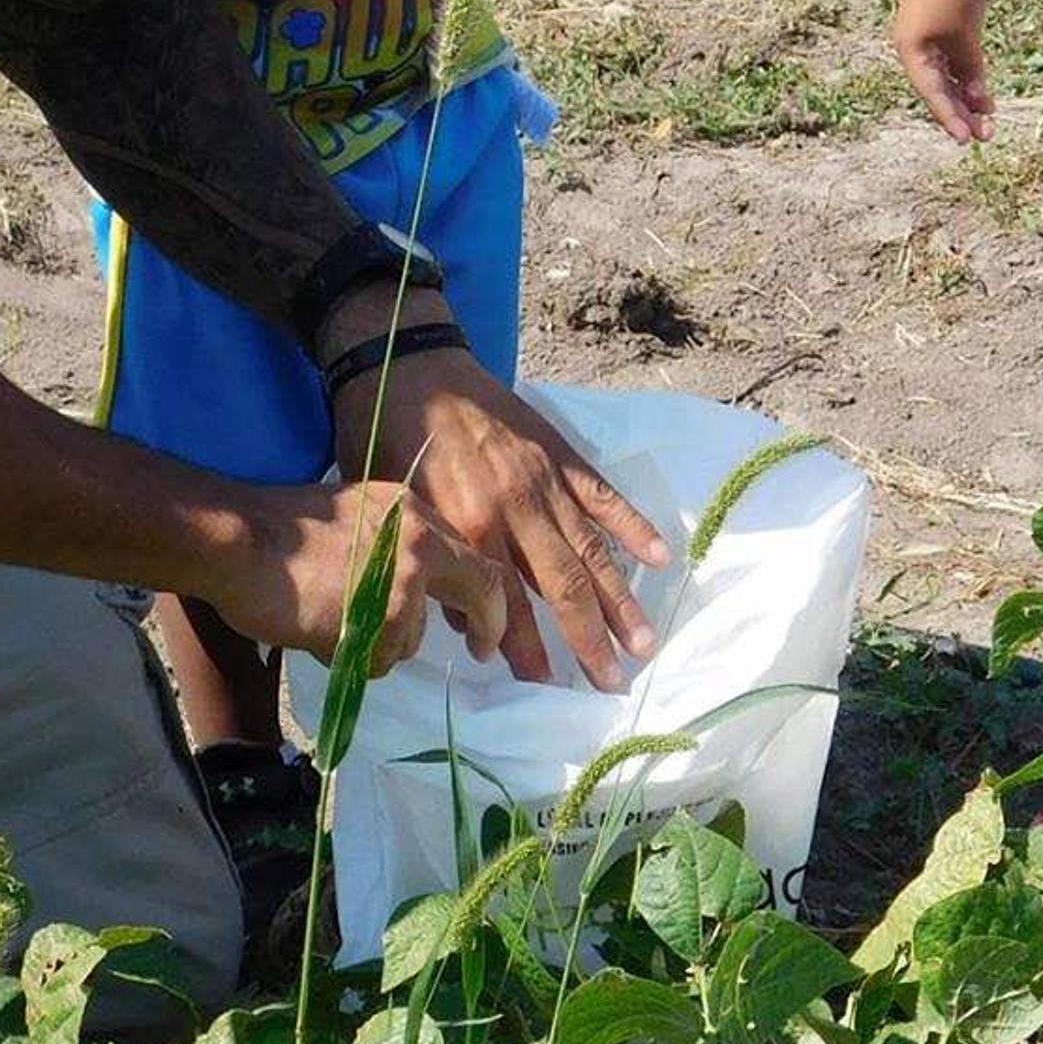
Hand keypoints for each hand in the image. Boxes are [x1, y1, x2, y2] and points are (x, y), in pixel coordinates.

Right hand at [211, 479, 512, 676]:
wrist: (241, 542)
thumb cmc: (280, 529)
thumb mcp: (356, 516)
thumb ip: (395, 544)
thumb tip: (416, 586)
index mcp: (413, 511)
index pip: (473, 554)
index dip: (488, 594)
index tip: (486, 622)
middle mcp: (421, 540)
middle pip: (477, 591)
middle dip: (485, 625)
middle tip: (483, 650)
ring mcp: (406, 581)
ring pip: (412, 636)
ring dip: (380, 642)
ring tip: (332, 620)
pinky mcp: (386, 619)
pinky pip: (381, 660)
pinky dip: (352, 657)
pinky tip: (320, 632)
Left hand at [335, 348, 668, 689]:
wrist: (407, 359)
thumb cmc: (382, 433)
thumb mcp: (392, 507)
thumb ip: (432, 564)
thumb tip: (463, 624)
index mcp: (468, 525)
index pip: (506, 602)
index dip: (525, 648)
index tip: (542, 683)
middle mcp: (514, 507)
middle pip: (561, 586)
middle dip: (587, 639)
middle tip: (609, 682)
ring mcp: (542, 478)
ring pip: (590, 550)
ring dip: (619, 599)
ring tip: (643, 642)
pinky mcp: (557, 451)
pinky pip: (601, 494)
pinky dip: (631, 526)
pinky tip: (660, 557)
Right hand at [894, 0, 994, 144]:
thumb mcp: (965, 38)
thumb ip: (971, 71)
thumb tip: (979, 102)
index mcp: (912, 52)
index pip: (933, 94)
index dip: (950, 118)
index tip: (965, 139)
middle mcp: (916, 49)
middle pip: (939, 89)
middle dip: (961, 112)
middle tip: (984, 135)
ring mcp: (928, 38)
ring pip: (948, 78)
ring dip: (967, 97)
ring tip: (988, 120)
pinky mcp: (942, 28)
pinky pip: (953, 61)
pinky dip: (968, 77)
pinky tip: (983, 95)